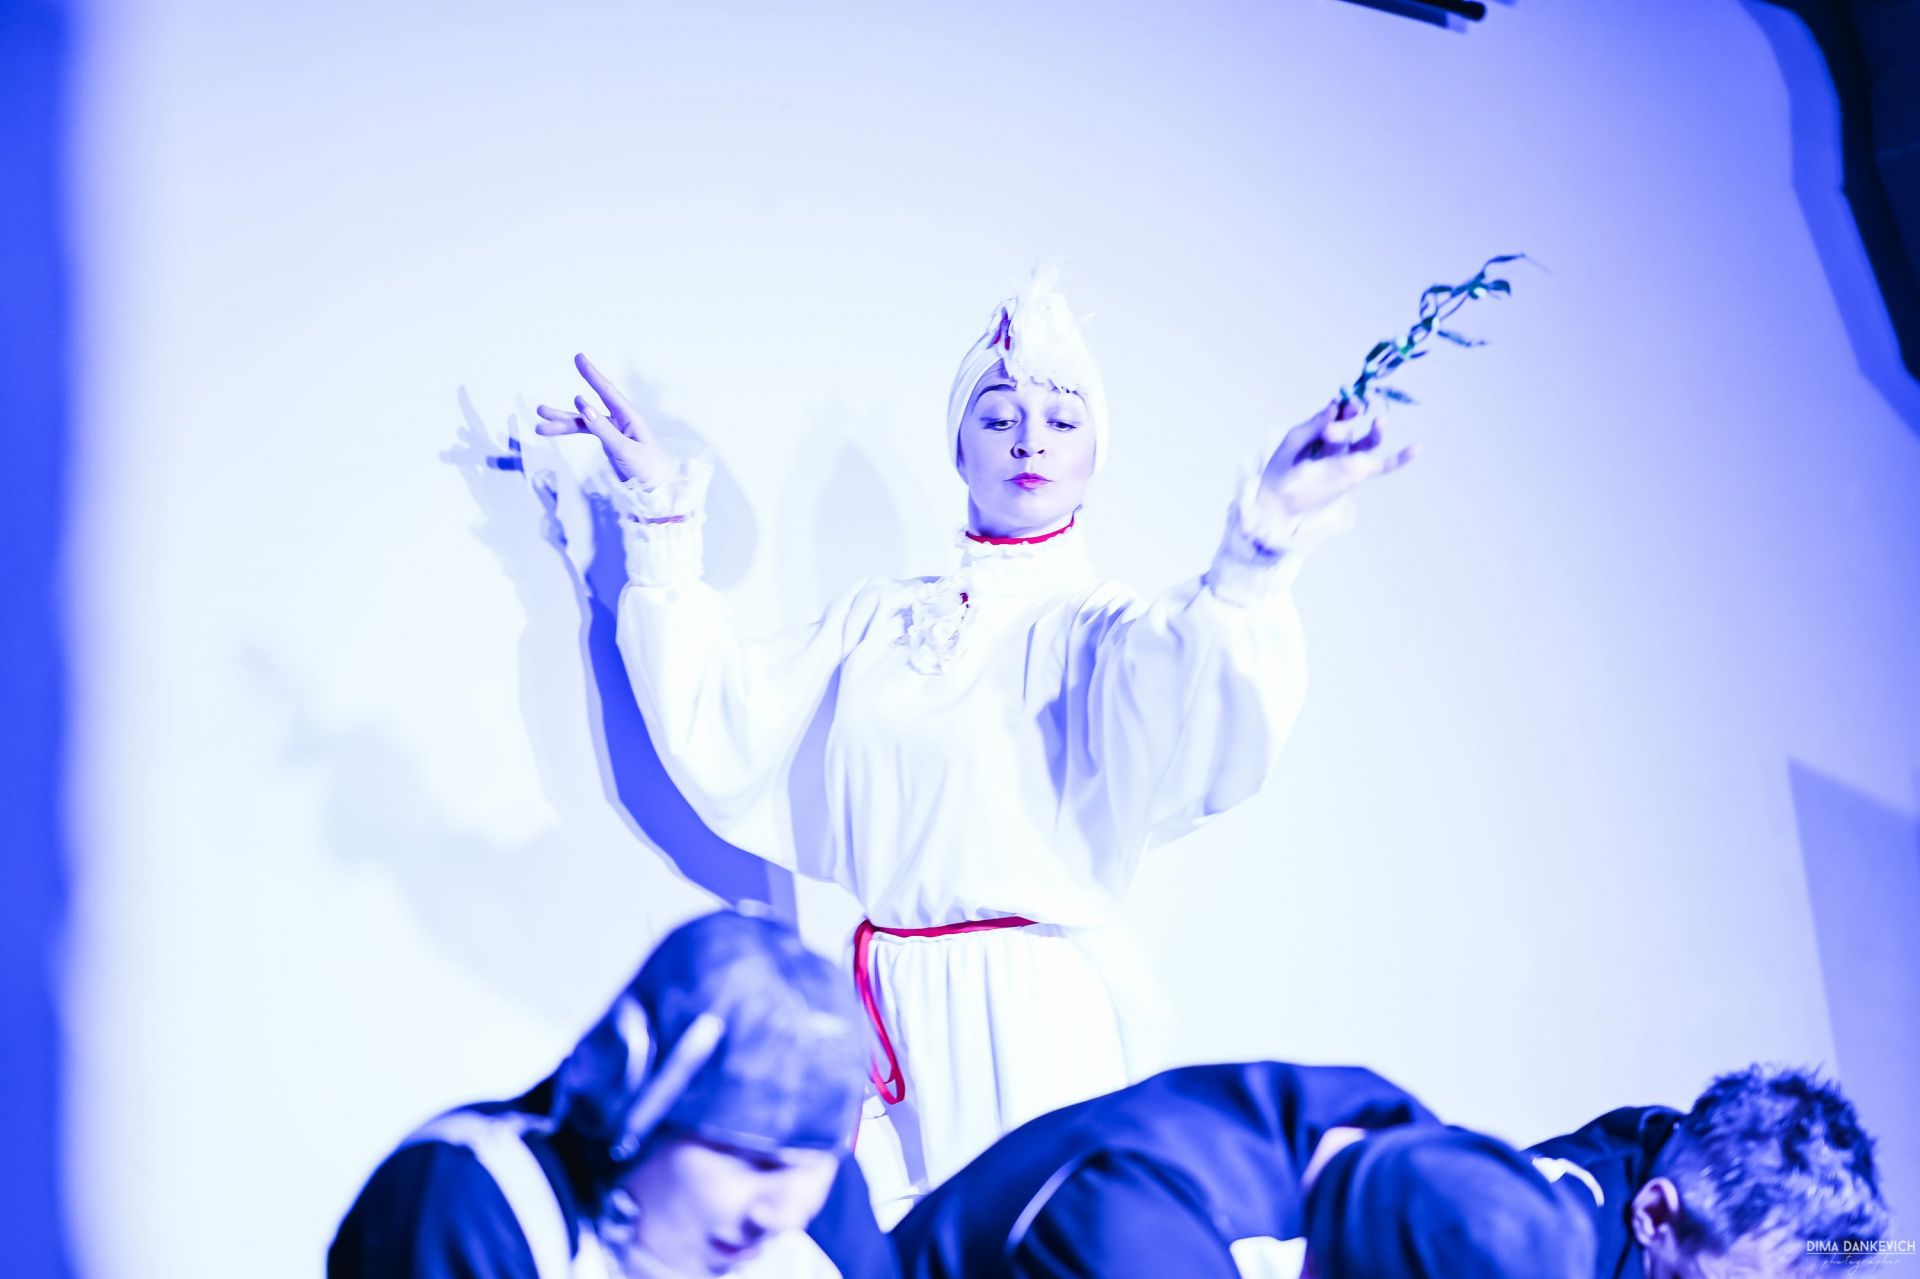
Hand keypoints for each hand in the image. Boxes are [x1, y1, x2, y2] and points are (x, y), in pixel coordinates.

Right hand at [535, 353, 673, 486]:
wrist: (661, 488)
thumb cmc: (649, 468)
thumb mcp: (625, 449)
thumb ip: (603, 429)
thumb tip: (583, 406)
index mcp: (628, 417)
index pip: (606, 391)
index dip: (591, 374)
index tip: (579, 357)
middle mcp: (620, 421)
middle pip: (587, 410)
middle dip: (563, 411)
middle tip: (540, 409)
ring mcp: (613, 432)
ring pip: (583, 423)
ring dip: (562, 424)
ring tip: (539, 425)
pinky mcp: (610, 443)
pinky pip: (587, 433)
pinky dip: (571, 432)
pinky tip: (555, 430)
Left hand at [1257, 399, 1415, 522]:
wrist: (1278, 500)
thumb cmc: (1282, 468)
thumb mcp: (1295, 441)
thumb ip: (1314, 424)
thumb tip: (1334, 406)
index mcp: (1323, 429)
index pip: (1339, 412)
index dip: (1344, 405)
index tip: (1341, 404)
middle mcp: (1340, 442)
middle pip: (1352, 425)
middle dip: (1349, 419)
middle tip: (1343, 420)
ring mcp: (1350, 458)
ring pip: (1369, 442)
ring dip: (1376, 432)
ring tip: (1380, 423)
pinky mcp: (1357, 475)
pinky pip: (1383, 466)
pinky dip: (1400, 459)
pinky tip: (1417, 447)